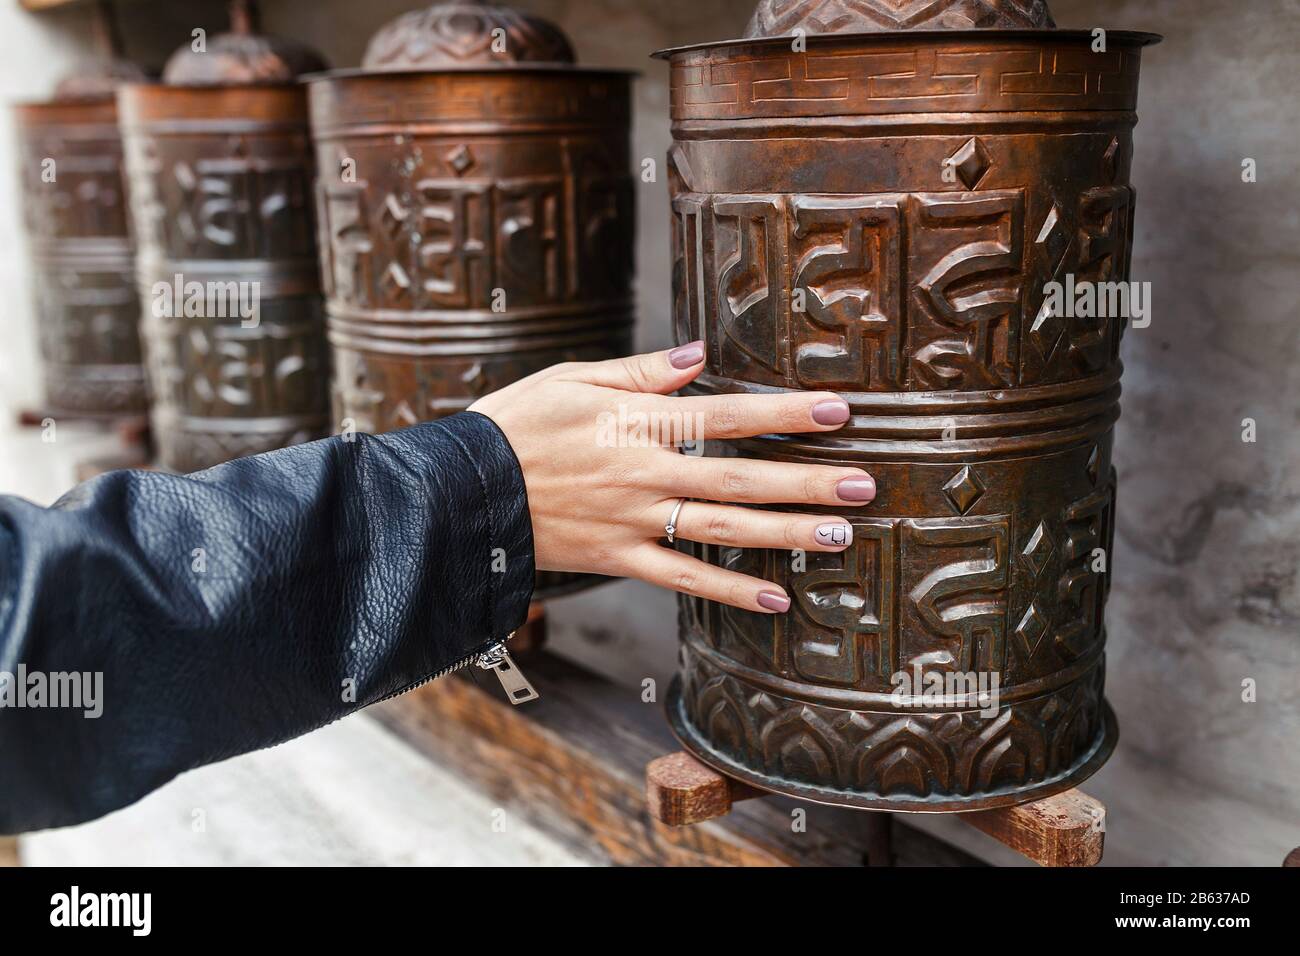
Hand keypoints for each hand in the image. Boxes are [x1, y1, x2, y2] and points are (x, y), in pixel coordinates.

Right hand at [469, 343, 875, 612]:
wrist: (462, 490)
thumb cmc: (516, 423)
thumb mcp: (574, 378)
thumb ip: (642, 372)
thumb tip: (699, 353)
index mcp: (635, 424)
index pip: (725, 416)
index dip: (784, 414)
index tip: (838, 412)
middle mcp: (644, 476)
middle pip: (739, 480)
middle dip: (805, 482)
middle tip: (864, 485)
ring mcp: (634, 523)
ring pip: (722, 532)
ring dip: (785, 534)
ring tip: (841, 536)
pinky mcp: (620, 559)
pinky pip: (683, 579)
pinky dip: (730, 591)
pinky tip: (776, 598)